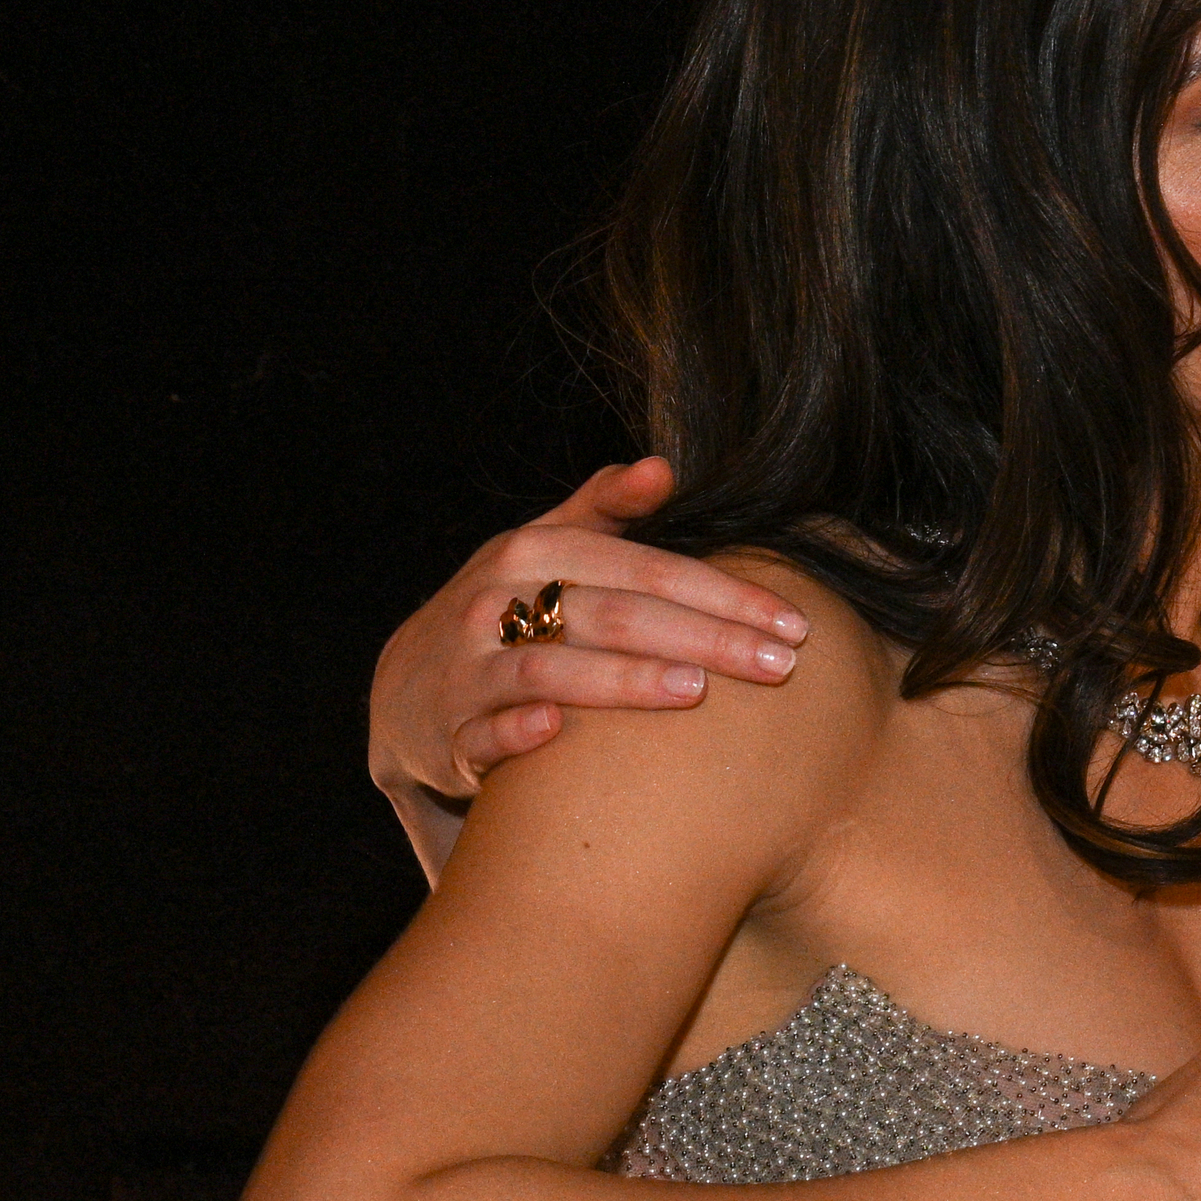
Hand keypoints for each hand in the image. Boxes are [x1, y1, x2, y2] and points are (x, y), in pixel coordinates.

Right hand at [369, 458, 805, 814]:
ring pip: (549, 671)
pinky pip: (481, 734)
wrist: (407, 686)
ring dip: (622, 681)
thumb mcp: (546, 547)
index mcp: (534, 553)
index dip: (723, 593)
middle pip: (614, 617)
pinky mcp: (446, 733)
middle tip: (780, 666)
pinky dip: (516, 731)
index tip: (793, 622)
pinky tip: (558, 729)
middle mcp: (496, 603)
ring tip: (696, 691)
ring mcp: (469, 669)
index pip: (645, 569)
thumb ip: (605, 507)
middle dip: (705, 639)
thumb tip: (664, 466)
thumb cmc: (507, 608)